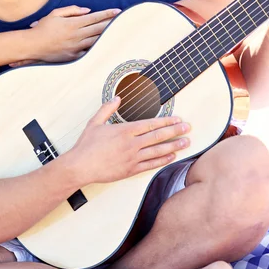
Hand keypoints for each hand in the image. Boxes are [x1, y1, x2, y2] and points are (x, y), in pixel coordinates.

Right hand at [24, 5, 120, 63]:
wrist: (33, 46)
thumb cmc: (43, 28)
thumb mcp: (55, 13)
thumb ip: (72, 10)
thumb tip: (88, 10)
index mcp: (73, 23)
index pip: (95, 17)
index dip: (107, 14)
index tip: (118, 11)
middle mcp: (77, 35)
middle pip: (100, 28)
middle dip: (112, 23)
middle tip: (123, 20)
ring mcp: (76, 47)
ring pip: (97, 40)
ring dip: (108, 35)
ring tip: (118, 32)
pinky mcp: (74, 57)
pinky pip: (89, 52)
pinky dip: (98, 48)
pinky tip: (106, 46)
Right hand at [69, 97, 190, 186]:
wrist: (81, 166)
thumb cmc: (86, 145)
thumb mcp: (95, 122)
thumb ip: (107, 109)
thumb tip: (117, 98)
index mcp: (124, 131)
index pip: (150, 124)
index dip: (166, 121)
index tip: (177, 119)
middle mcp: (131, 144)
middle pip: (158, 136)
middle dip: (175, 131)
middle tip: (187, 128)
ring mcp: (132, 158)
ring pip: (157, 151)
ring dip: (173, 146)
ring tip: (186, 142)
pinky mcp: (131, 170)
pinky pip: (151, 165)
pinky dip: (163, 160)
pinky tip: (171, 157)